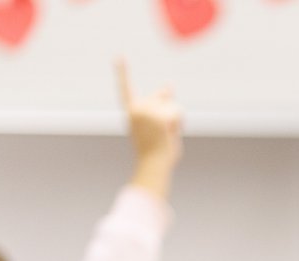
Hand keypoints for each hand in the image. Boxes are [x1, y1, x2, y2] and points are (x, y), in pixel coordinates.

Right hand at [118, 59, 183, 199]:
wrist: (153, 166)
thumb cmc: (154, 149)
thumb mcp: (156, 124)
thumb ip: (160, 104)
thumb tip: (169, 84)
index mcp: (131, 112)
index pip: (125, 87)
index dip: (122, 71)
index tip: (118, 56)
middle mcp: (136, 108)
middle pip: (162, 96)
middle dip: (169, 110)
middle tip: (161, 132)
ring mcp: (147, 111)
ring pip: (173, 104)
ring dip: (176, 120)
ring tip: (165, 135)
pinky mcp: (159, 116)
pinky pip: (178, 112)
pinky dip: (180, 124)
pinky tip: (170, 134)